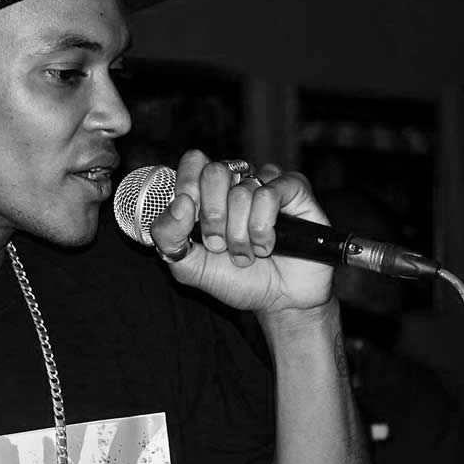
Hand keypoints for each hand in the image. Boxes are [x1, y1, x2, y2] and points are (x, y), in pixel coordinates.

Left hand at [148, 150, 333, 313]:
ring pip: (241, 192)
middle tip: (220, 245)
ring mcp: (267, 182)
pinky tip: (267, 246)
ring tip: (248, 254)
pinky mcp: (294, 189)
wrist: (278, 301)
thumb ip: (168, 236)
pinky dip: (263, 230)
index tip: (192, 224)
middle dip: (214, 218)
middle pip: (215, 172)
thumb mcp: (190, 266)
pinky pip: (269, 196)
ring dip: (241, 236)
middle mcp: (239, 179)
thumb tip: (180, 202)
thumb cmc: (236, 280)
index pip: (193, 163)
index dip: (189, 189)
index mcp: (210, 190)